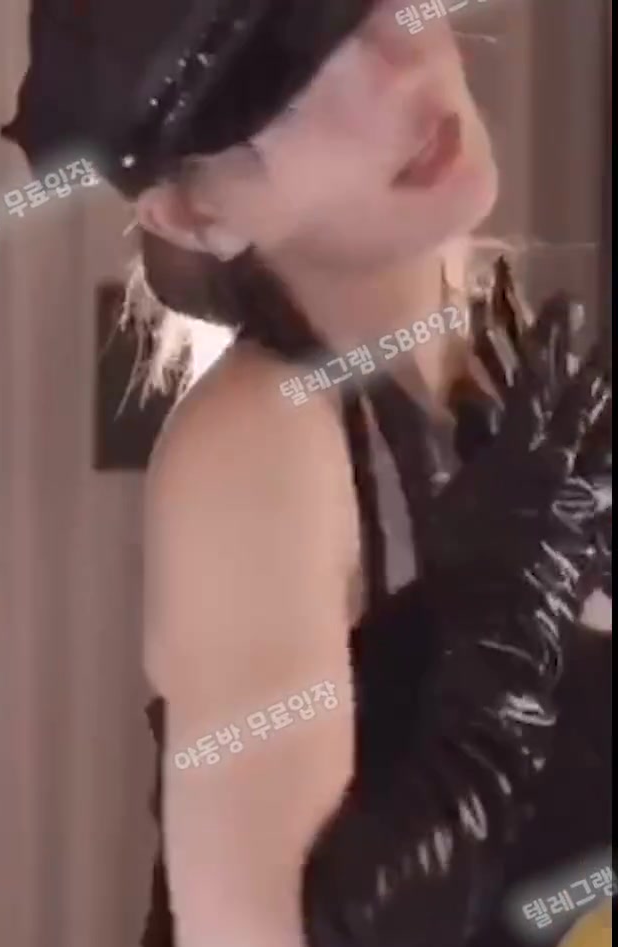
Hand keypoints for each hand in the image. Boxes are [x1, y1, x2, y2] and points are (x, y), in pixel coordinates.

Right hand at [434, 260, 610, 672]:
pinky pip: (607, 505)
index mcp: (517, 455)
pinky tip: (616, 479)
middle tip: (603, 334)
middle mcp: (556, 470)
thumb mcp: (427, 493)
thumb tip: (374, 390)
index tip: (561, 306)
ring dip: (610, 418)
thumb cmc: (457, 555)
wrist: (495, 617)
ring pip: (602, 449)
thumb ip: (408, 439)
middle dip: (590, 370)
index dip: (547, 346)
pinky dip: (613, 487)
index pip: (534, 389)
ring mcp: (579, 503)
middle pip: (580, 411)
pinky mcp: (589, 536)